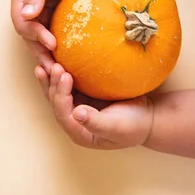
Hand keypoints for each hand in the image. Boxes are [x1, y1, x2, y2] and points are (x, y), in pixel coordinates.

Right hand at [10, 0, 94, 72]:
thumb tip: (26, 15)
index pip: (21, 22)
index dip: (34, 35)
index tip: (51, 43)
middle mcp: (29, 10)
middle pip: (29, 37)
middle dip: (40, 52)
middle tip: (55, 67)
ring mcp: (43, 16)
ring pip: (41, 41)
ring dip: (49, 56)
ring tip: (61, 71)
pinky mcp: (58, 21)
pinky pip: (56, 38)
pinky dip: (61, 50)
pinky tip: (70, 60)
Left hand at [37, 63, 153, 148]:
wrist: (148, 118)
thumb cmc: (134, 125)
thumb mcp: (117, 126)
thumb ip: (95, 122)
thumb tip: (76, 113)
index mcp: (80, 133)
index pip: (63, 114)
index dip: (61, 95)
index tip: (65, 76)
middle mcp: (74, 122)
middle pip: (56, 103)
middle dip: (53, 84)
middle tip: (55, 65)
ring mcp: (76, 109)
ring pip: (58, 94)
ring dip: (52, 79)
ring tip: (46, 63)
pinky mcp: (82, 98)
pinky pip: (67, 86)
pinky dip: (60, 76)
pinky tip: (56, 62)